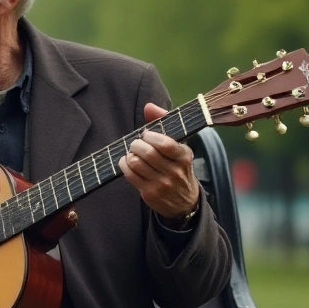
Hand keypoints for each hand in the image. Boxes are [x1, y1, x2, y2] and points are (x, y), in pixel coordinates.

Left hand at [118, 103, 199, 219]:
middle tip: (136, 144)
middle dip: (136, 144)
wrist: (184, 201)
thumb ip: (165, 122)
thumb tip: (148, 106)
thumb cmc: (178, 165)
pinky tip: (128, 162)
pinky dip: (124, 164)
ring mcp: (162, 184)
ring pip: (136, 163)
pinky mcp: (149, 193)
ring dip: (129, 155)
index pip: (166, 144)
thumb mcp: (178, 144)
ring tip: (133, 153)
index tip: (146, 135)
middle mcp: (174, 171)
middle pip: (147, 153)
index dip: (150, 136)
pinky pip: (129, 175)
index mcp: (184, 156)